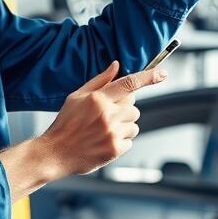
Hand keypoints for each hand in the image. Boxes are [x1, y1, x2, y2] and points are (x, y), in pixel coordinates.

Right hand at [39, 61, 165, 176]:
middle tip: (108, 116)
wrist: (55, 153)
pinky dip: (121, 141)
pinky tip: (105, 141)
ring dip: (124, 126)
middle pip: (134, 107)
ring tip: (105, 130)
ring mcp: (112, 133)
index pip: (129, 83)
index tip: (162, 74)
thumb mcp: (76, 96)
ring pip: (134, 125)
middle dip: (124, 110)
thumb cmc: (65, 124)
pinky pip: (130, 141)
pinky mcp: (114, 149)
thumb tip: (116, 65)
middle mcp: (107, 115)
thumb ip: (99, 80)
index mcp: (97, 99)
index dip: (148, 77)